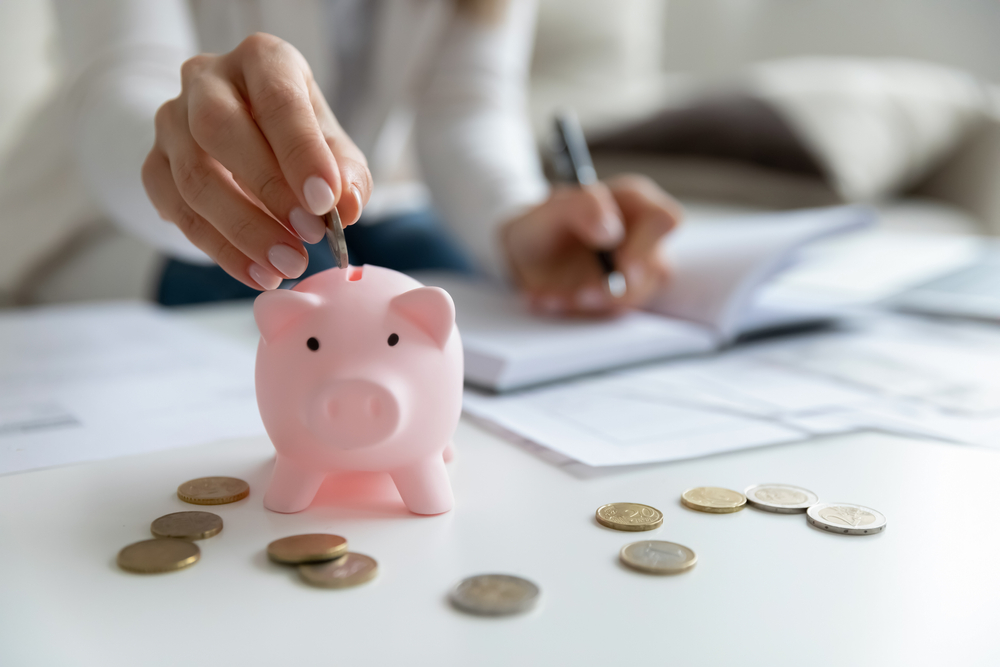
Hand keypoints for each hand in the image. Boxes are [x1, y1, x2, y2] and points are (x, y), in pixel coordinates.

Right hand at [142, 33, 372, 289]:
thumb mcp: (333, 148)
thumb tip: (346, 207)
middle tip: (308, 237)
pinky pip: (176, 210)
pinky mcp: (153, 164)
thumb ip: (347, 175)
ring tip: (286, 265)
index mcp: (261, 61)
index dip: (301, 153)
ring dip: (244, 230)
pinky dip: (219, 249)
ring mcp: (171, 121)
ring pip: (193, 177)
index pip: (277, 99)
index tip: (326, 202)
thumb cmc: (298, 139)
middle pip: (219, 129)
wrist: (244, 139)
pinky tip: (255, 272)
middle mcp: (207, 80)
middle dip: (268, 191)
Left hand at [501, 174, 680, 315]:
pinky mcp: (618, 300)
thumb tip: (610, 231)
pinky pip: (607, 314)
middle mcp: (643, 238)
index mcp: (635, 203)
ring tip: (553, 296)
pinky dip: (576, 312)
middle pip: (655, 270)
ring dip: (593, 304)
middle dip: (618, 289)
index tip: (623, 266)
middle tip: (582, 294)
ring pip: (634, 298)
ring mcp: (634, 272)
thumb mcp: (551, 209)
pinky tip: (550, 300)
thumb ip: (582, 207)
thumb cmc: (544, 223)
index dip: (650, 244)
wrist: (524, 254)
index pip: (666, 219)